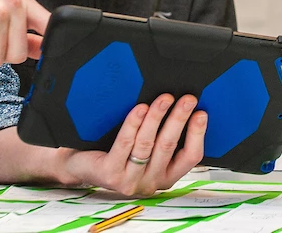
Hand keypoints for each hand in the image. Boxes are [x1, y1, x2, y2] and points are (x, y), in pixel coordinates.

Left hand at [56, 94, 206, 195]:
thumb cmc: (116, 152)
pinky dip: (134, 123)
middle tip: (187, 99)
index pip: (190, 158)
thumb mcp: (146, 149)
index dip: (198, 134)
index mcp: (165, 176)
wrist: (80, 165)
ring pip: (148, 143)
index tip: (201, 113)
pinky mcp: (111, 174)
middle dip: (180, 118)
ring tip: (164, 98)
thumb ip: (163, 136)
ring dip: (158, 117)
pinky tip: (139, 108)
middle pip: (169, 146)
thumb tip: (184, 106)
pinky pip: (126, 143)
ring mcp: (131, 180)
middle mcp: (150, 182)